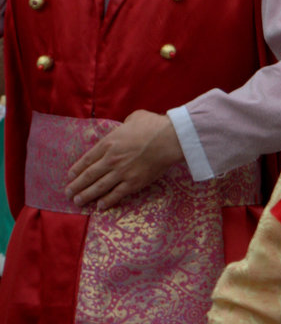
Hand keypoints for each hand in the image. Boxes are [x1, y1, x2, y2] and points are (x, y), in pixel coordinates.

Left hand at [67, 110, 184, 209]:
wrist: (170, 139)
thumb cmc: (154, 125)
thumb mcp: (134, 118)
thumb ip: (125, 124)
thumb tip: (126, 126)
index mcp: (108, 143)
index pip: (86, 159)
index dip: (76, 169)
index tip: (70, 177)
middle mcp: (111, 159)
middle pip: (89, 175)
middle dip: (76, 186)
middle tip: (68, 194)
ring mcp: (121, 172)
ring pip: (99, 187)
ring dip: (86, 195)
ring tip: (78, 202)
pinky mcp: (134, 182)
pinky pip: (117, 194)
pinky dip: (107, 201)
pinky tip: (100, 206)